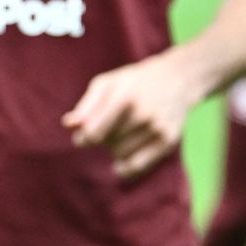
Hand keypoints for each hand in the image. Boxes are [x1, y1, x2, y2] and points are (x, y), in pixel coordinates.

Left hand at [61, 51, 198, 179]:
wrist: (177, 78)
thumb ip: (86, 106)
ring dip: (115, 149)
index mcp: (124, 97)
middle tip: (109, 127)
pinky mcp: (168, 141)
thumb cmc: (133, 82)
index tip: (83, 136)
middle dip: (103, 139)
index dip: (83, 138)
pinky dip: (125, 167)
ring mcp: (157, 128)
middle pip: (107, 144)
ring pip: (120, 155)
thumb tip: (68, 125)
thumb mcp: (107, 84)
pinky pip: (137, 166)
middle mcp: (142, 114)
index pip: (93, 133)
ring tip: (122, 134)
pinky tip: (121, 162)